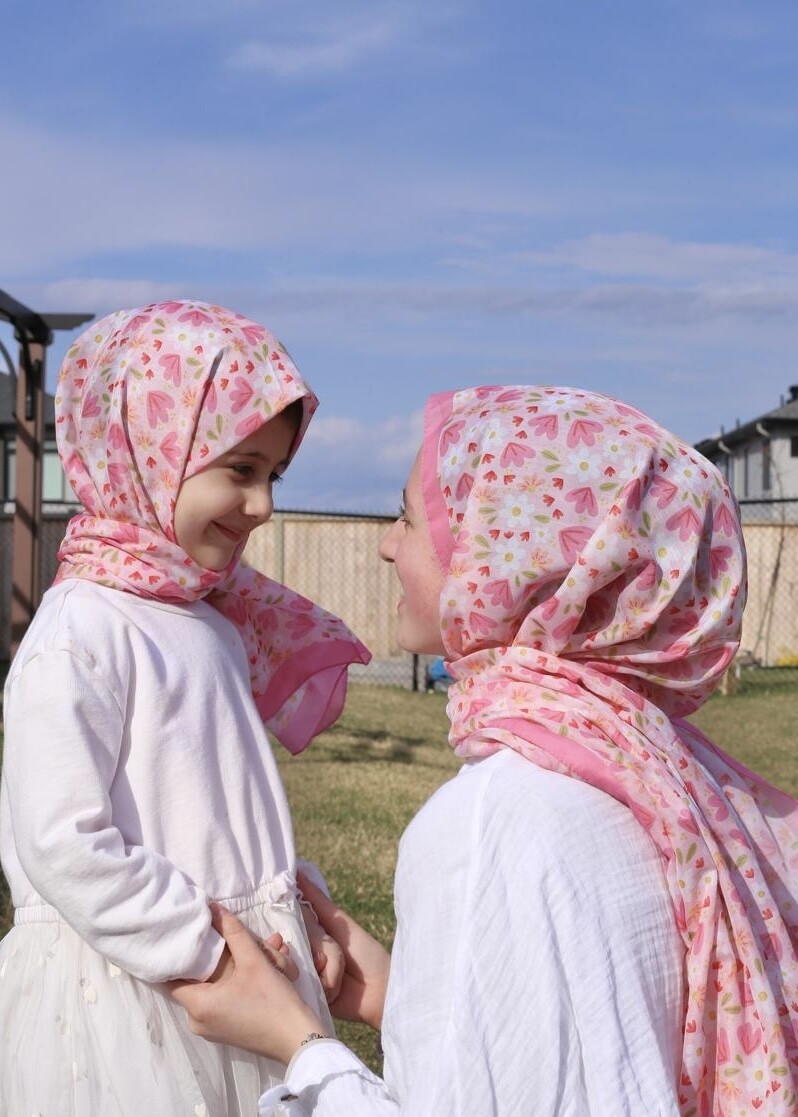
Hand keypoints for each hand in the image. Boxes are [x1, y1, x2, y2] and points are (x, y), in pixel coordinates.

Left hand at [170, 904, 326, 1064]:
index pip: (170, 977)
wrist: (298, 1039)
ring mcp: (212, 1028)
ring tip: (266, 946)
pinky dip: (240, 980)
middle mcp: (198, 1021)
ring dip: (237, 965)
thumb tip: (213, 907)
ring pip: (215, 986)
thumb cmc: (272, 1001)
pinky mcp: (227, 1030)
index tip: (186, 934)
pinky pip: (225, 998)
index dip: (178, 953)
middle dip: (220, 954)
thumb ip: (233, 932)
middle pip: (199, 978)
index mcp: (197, 1006)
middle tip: (238, 935)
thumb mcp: (254, 961)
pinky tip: (267, 962)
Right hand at [297, 872, 390, 1030]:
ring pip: (300, 963)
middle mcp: (305, 954)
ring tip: (340, 975)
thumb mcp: (341, 923)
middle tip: (331, 953)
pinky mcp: (310, 995)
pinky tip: (335, 989)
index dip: (284, 920)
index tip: (278, 917)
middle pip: (295, 942)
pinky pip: (306, 983)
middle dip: (316, 946)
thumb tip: (298, 872)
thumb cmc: (365, 952)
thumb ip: (318, 901)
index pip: (290, 923)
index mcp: (312, 935)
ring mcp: (306, 975)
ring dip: (323, 966)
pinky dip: (323, 983)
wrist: (380, 989)